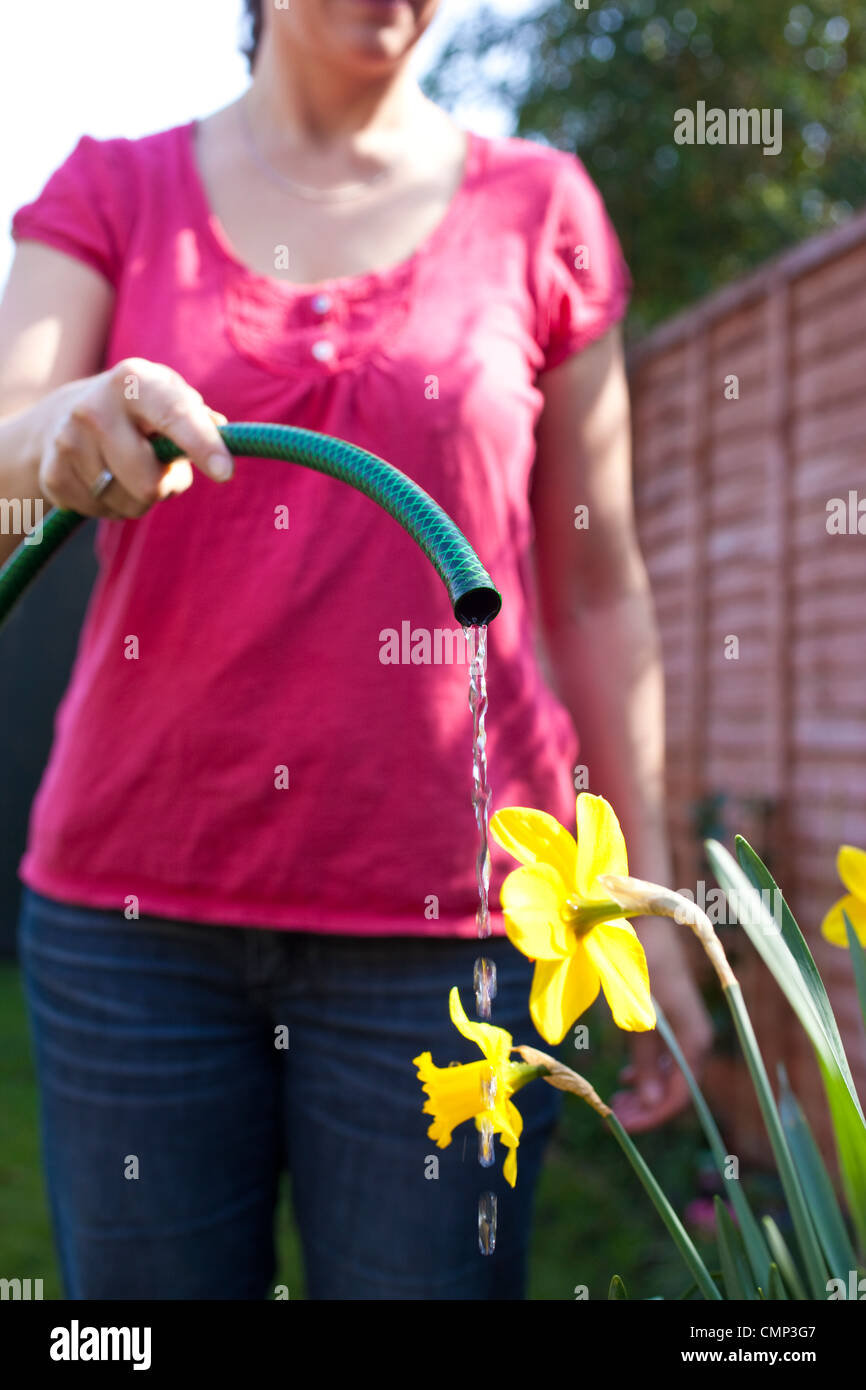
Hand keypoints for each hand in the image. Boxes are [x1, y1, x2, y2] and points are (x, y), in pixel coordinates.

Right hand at [38, 357, 232, 517]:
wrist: (63, 417)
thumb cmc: (139, 411)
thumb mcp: (169, 397)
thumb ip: (198, 416)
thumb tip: (219, 429)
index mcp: (132, 382)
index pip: (174, 415)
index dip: (202, 445)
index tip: (225, 473)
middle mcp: (94, 408)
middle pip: (149, 482)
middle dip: (164, 485)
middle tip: (157, 466)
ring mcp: (68, 443)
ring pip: (128, 503)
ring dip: (139, 496)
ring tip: (127, 468)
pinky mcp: (53, 476)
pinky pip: (103, 512)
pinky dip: (113, 504)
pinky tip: (104, 477)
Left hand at [611, 915, 712, 1132]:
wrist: (643, 917)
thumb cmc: (639, 960)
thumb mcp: (638, 1012)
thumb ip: (645, 1056)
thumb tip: (650, 1101)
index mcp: (694, 1036)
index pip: (681, 1092)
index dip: (654, 1114)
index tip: (624, 1123)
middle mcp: (695, 1036)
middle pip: (677, 1087)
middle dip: (646, 1106)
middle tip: (615, 1113)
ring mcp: (685, 1027)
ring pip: (670, 1073)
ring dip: (645, 1090)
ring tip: (617, 1100)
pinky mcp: (673, 1018)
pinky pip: (665, 1057)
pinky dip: (647, 1071)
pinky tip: (627, 1077)